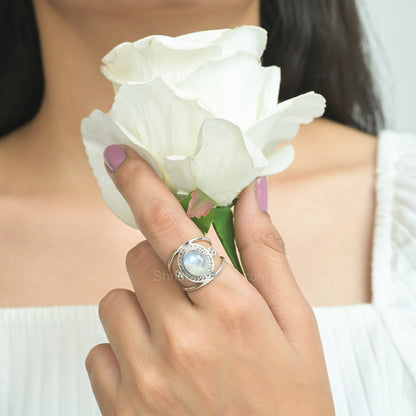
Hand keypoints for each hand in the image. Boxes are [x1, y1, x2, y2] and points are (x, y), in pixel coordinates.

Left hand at [85, 145, 334, 414]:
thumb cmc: (290, 401)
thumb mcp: (295, 324)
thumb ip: (266, 252)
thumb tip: (249, 196)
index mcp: (229, 310)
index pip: (170, 226)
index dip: (142, 184)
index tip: (121, 159)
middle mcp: (180, 338)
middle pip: (137, 259)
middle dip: (159, 263)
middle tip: (189, 288)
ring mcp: (144, 375)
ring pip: (114, 301)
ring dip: (142, 307)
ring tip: (177, 338)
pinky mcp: (118, 405)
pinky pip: (99, 349)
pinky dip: (123, 350)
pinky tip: (158, 372)